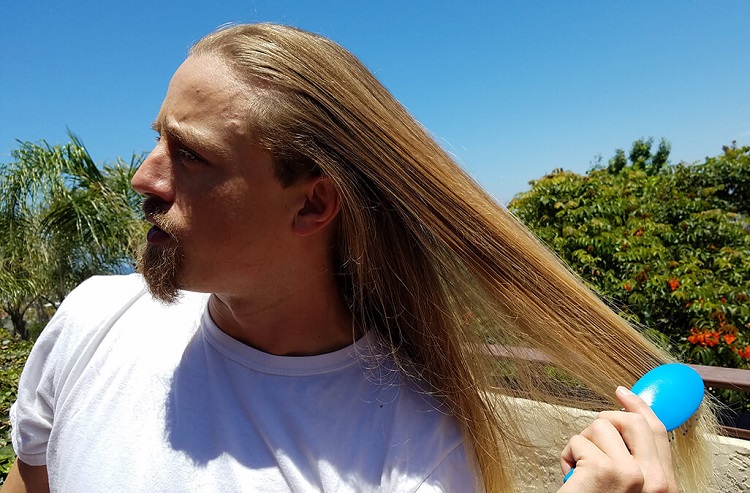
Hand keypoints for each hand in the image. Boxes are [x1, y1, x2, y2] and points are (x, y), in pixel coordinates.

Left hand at [557, 386, 676, 492]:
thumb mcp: (628, 487)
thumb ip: (635, 461)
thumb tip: (622, 422)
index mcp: (665, 486)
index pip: (658, 432)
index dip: (639, 407)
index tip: (624, 393)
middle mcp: (655, 481)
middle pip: (631, 420)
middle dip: (604, 422)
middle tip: (591, 442)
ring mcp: (631, 474)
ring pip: (600, 426)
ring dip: (581, 443)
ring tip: (579, 471)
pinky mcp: (604, 470)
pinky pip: (578, 441)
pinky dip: (566, 456)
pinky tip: (570, 478)